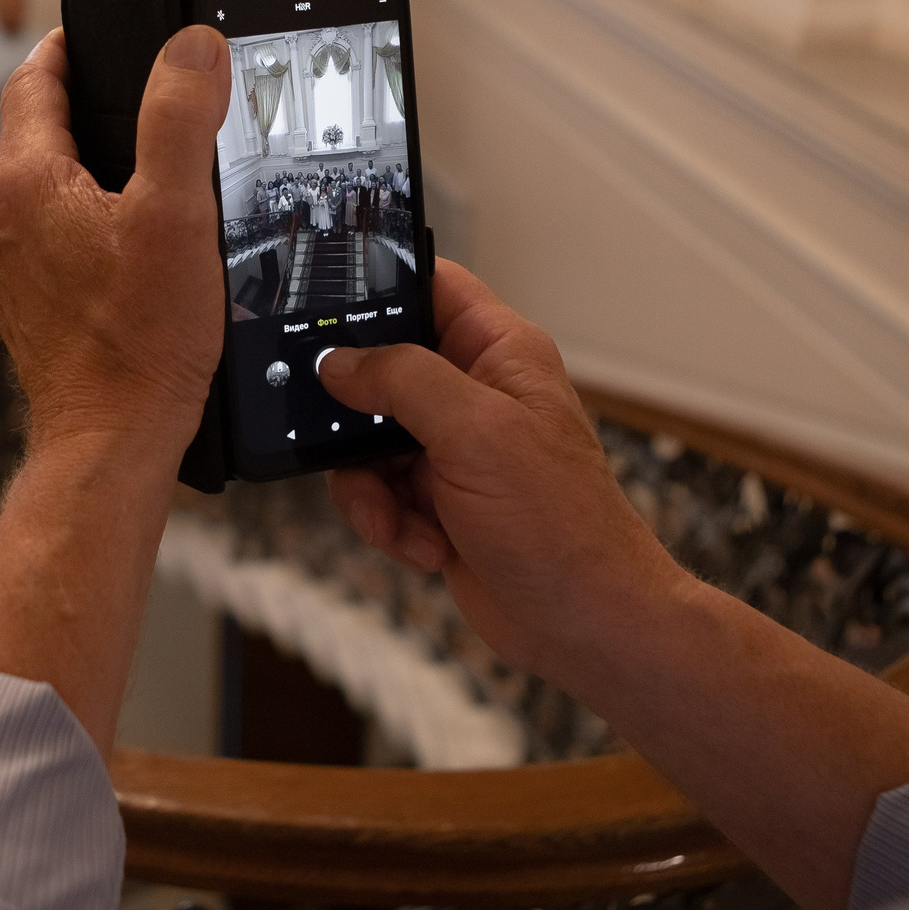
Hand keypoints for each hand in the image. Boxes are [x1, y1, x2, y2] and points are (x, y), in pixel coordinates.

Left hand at [0, 26, 228, 464]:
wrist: (110, 439)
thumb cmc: (139, 342)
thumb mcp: (176, 214)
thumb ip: (181, 120)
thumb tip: (191, 48)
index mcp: (25, 183)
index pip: (31, 80)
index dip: (66, 45)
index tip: (94, 29)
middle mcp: (0, 219)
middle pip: (35, 131)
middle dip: (85, 103)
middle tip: (138, 90)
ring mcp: (6, 265)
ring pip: (41, 185)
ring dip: (85, 164)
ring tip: (144, 160)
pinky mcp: (25, 302)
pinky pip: (46, 234)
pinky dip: (81, 217)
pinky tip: (128, 236)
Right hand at [317, 260, 692, 684]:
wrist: (584, 623)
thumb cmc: (560, 525)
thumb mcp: (476, 433)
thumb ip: (403, 380)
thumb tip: (338, 361)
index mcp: (499, 353)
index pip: (431, 287)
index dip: (380, 286)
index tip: (324, 304)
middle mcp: (474, 393)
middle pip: (381, 369)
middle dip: (354, 413)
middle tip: (345, 438)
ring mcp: (453, 449)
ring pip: (367, 439)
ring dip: (368, 485)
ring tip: (396, 518)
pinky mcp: (436, 500)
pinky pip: (378, 492)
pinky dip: (387, 522)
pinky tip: (424, 546)